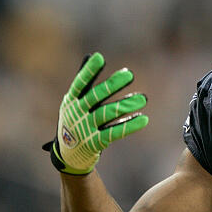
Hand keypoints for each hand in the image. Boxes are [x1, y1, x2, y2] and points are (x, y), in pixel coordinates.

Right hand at [43, 52, 148, 174]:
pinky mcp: (95, 143)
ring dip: (126, 105)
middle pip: (95, 97)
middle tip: (129, 74)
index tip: (100, 58)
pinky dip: (129, 125)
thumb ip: (85, 83)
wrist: (68, 154)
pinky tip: (143, 119)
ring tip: (143, 98)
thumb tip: (93, 56)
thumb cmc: (76, 120)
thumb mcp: (75, 102)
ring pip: (107, 114)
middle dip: (112, 85)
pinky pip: (114, 133)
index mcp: (71, 101)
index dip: (89, 71)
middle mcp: (76, 113)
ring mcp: (85, 129)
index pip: (79, 83)